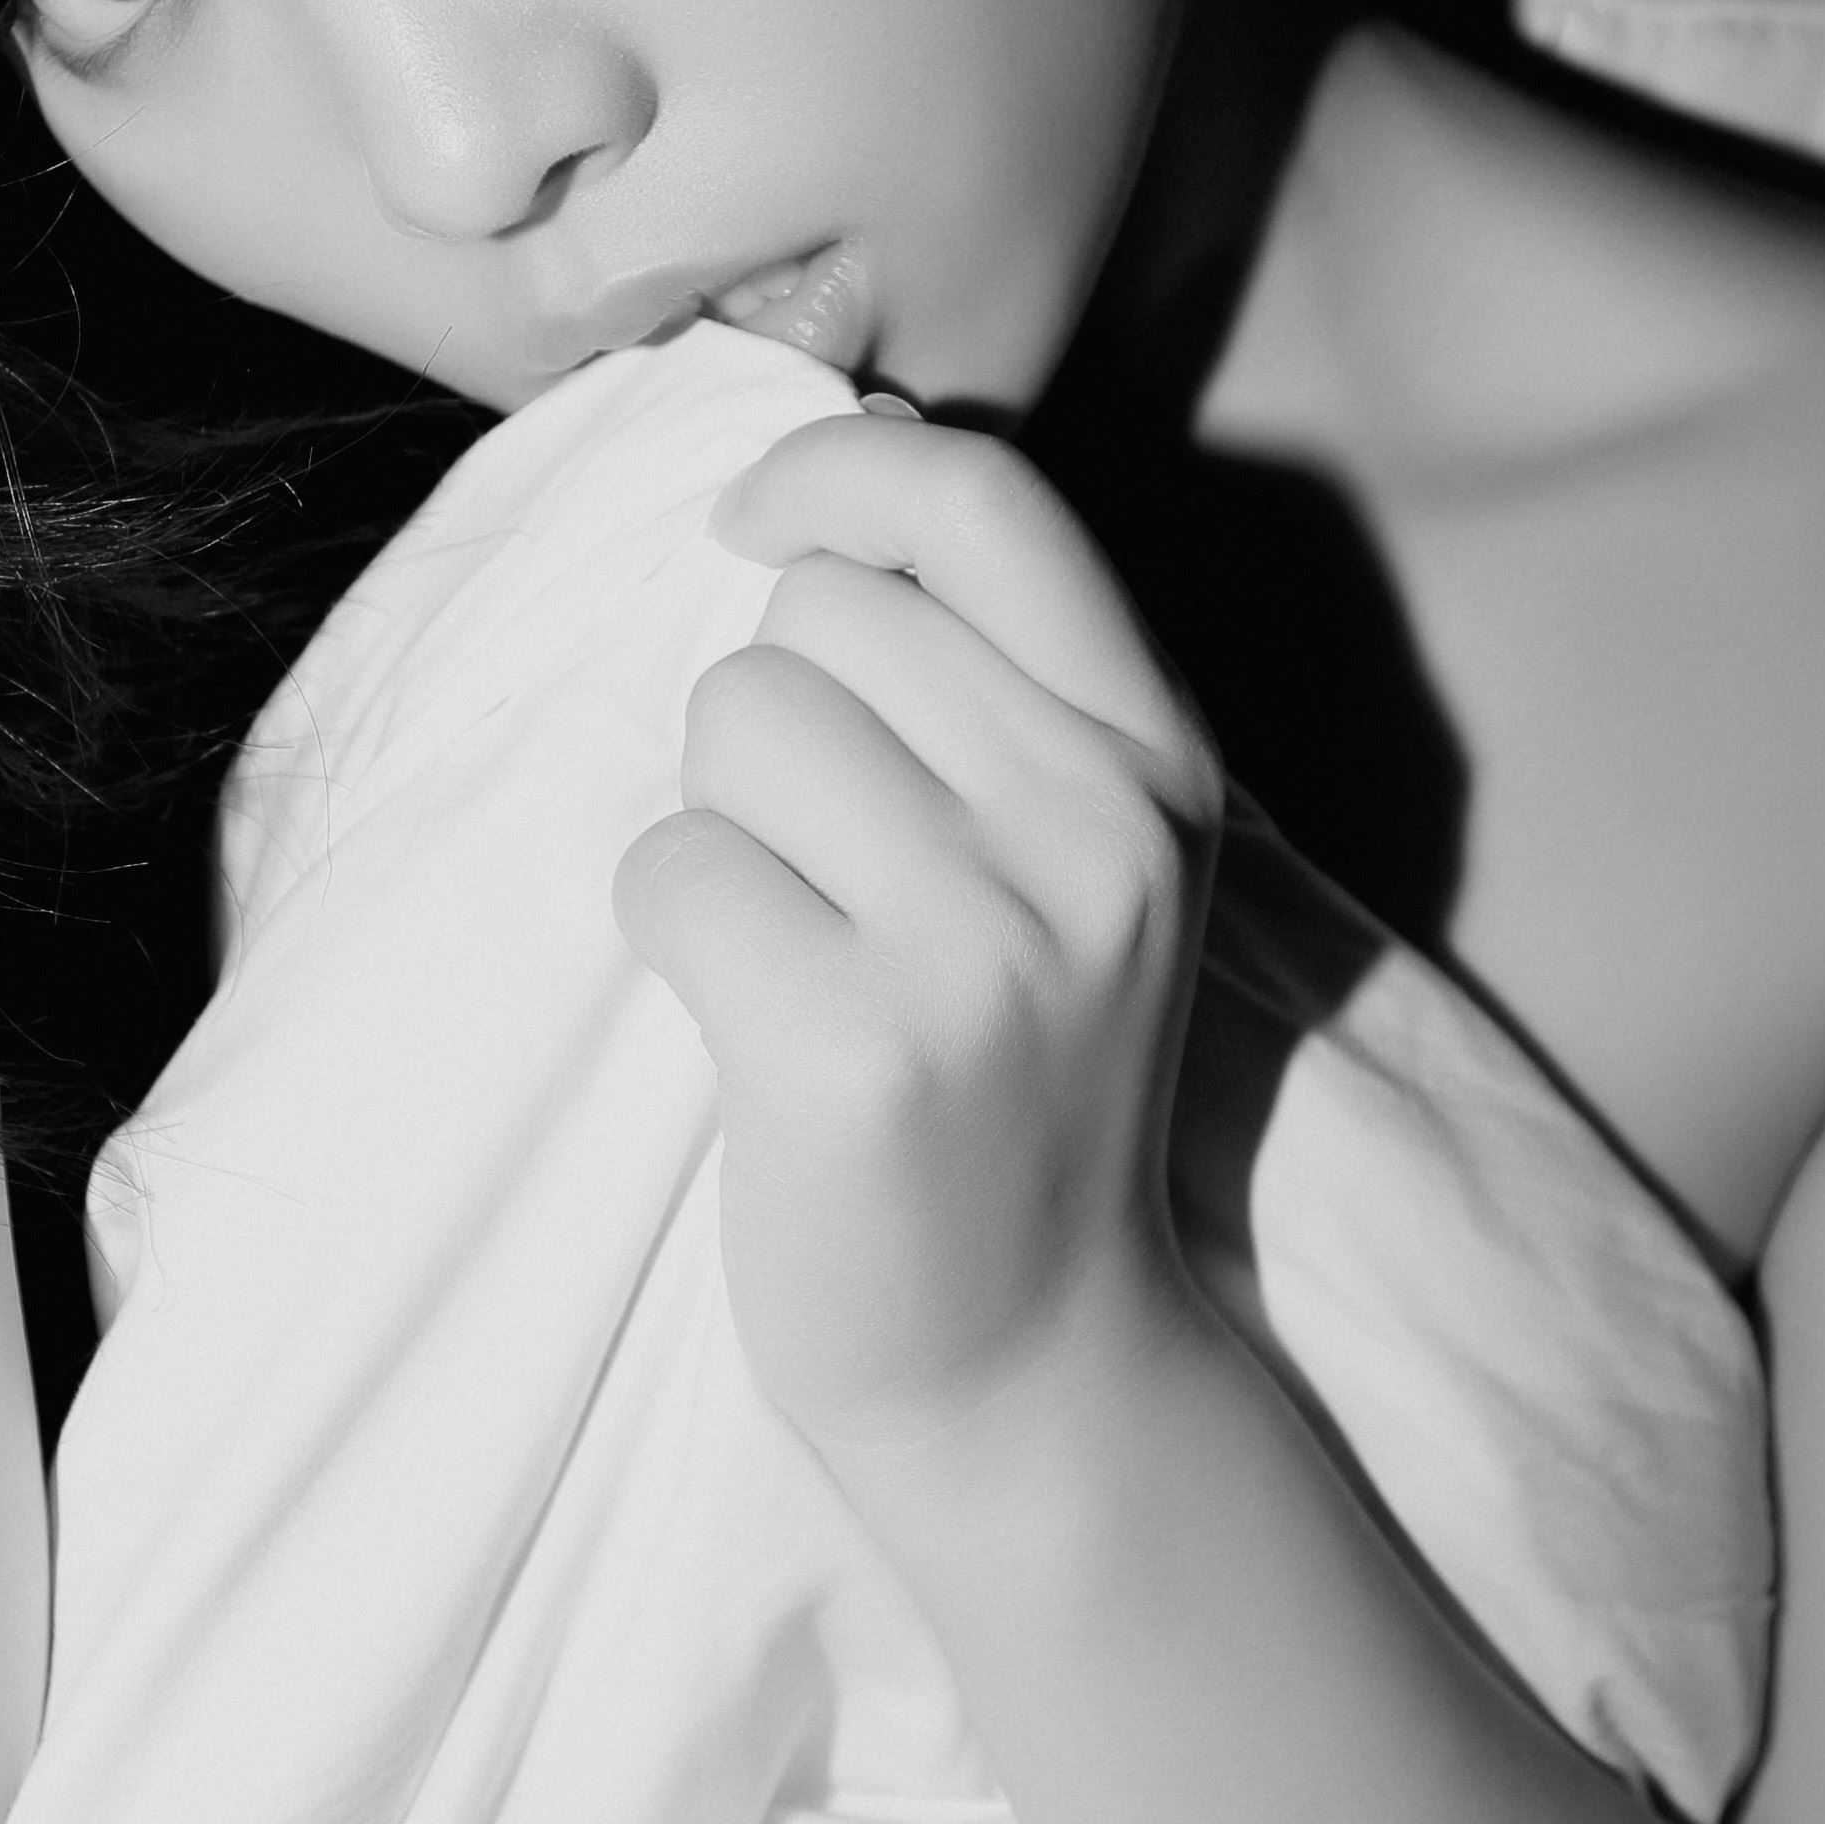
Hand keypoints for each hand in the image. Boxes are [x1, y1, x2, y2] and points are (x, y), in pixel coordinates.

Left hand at [611, 405, 1225, 1470]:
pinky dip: (672, 934)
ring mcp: (986, 942)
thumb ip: (995, 679)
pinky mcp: (857, 1046)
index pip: (989, 505)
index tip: (754, 525)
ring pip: (733, 721)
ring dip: (720, 823)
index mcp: (1156, 764)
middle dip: (773, 718)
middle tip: (833, 872)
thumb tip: (844, 457)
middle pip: (819, 615)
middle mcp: (1095, 832)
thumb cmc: (1011, 1085)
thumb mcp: (1076, 861)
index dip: (839, 473)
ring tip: (803, 946)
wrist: (1029, 1367)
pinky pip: (668, 865)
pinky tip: (752, 1022)